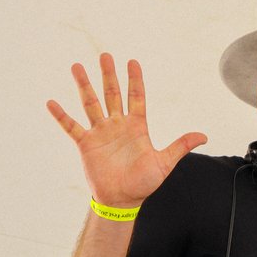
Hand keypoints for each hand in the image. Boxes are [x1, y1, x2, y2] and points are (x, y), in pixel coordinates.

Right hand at [46, 54, 206, 206]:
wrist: (122, 200)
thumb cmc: (143, 183)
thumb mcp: (164, 163)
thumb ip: (180, 146)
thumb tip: (204, 136)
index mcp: (136, 127)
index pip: (136, 97)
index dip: (134, 80)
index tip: (132, 61)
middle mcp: (117, 125)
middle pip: (112, 94)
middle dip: (109, 75)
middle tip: (105, 55)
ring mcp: (100, 133)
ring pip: (91, 104)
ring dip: (84, 86)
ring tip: (76, 67)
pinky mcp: (86, 144)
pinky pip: (72, 127)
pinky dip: (61, 115)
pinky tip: (51, 102)